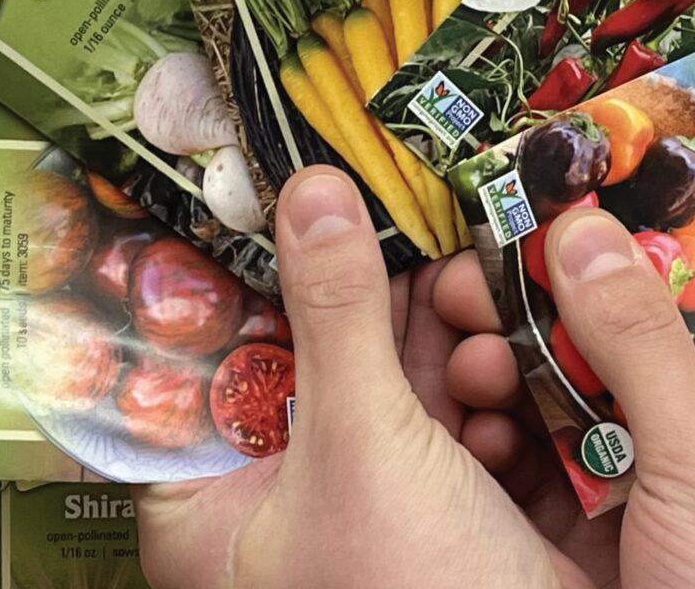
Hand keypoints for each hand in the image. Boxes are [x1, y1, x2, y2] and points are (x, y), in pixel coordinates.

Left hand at [136, 167, 604, 588]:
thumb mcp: (365, 443)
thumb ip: (337, 310)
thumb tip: (311, 189)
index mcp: (204, 502)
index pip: (188, 356)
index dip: (233, 267)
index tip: (278, 186)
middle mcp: (271, 501)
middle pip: (301, 352)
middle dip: (370, 294)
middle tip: (413, 224)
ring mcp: (359, 505)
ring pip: (386, 377)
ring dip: (440, 339)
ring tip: (478, 310)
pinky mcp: (435, 509)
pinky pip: (445, 417)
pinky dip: (477, 390)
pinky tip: (506, 373)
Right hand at [435, 204, 694, 588]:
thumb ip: (642, 340)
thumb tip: (585, 227)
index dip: (634, 232)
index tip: (557, 187)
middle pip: (626, 337)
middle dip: (543, 296)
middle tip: (471, 262)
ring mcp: (658, 498)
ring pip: (572, 399)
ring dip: (507, 361)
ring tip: (454, 331)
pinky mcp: (599, 546)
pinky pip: (542, 466)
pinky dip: (498, 434)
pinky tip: (459, 409)